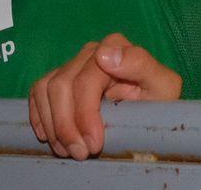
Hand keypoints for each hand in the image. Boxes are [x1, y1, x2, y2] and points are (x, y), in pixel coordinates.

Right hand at [28, 33, 181, 159]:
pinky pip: (38, 91)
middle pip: (61, 87)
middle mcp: (90, 52)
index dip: (85, 116)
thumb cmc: (159, 98)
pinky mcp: (61, 78)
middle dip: (66, 126)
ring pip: (46, 90)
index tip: (95, 144)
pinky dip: (40, 116)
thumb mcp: (163, 85)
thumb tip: (105, 54)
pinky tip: (51, 136)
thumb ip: (141, 65)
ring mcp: (73, 64)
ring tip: (69, 150)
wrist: (152, 108)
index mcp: (115, 47)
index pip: (85, 82)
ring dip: (53, 126)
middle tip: (81, 153)